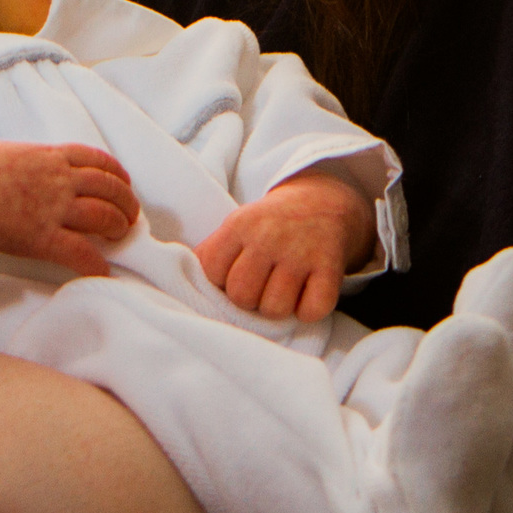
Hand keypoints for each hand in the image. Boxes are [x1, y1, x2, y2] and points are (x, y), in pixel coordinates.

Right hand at [0, 141, 139, 275]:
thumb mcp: (17, 153)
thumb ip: (42, 162)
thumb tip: (54, 173)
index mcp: (52, 156)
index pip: (100, 161)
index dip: (119, 175)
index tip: (124, 185)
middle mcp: (59, 179)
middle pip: (111, 188)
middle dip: (126, 203)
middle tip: (128, 217)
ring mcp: (52, 207)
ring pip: (104, 216)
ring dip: (118, 227)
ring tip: (118, 236)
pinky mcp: (40, 236)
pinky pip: (81, 252)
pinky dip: (97, 264)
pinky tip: (103, 271)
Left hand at [194, 170, 375, 321]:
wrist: (323, 201)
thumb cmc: (270, 224)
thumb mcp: (237, 224)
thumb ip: (212, 252)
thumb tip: (182, 281)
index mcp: (239, 225)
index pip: (211, 273)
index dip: (220, 282)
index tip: (234, 275)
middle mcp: (269, 236)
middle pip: (241, 295)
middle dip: (248, 299)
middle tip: (261, 285)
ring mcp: (301, 252)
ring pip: (274, 309)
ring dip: (277, 307)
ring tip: (282, 290)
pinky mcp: (329, 267)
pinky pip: (311, 311)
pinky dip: (308, 311)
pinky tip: (306, 294)